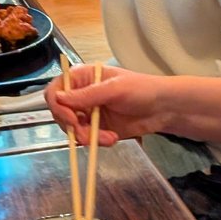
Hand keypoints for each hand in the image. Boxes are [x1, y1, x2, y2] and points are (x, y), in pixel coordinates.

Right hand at [44, 65, 174, 146]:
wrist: (164, 109)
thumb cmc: (142, 89)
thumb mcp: (115, 89)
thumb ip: (87, 94)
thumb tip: (59, 98)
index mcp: (81, 78)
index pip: (56, 90)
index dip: (58, 106)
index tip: (71, 119)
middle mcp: (80, 95)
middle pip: (60, 113)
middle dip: (73, 127)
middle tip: (87, 135)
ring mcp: (88, 113)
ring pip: (72, 129)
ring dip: (87, 137)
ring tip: (108, 138)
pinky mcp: (96, 128)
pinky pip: (86, 138)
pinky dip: (95, 142)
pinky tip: (111, 139)